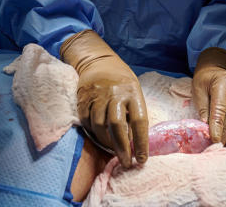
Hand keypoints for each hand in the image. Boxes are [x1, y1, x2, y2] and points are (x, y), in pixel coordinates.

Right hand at [61, 30, 148, 167]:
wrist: (99, 63)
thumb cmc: (122, 83)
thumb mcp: (134, 92)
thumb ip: (134, 113)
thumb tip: (135, 144)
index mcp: (132, 92)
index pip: (139, 121)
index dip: (140, 142)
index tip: (142, 159)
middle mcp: (115, 93)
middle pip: (116, 125)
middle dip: (122, 148)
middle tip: (126, 163)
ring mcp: (97, 96)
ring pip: (100, 126)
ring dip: (107, 143)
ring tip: (113, 150)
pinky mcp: (83, 99)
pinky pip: (87, 122)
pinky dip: (93, 133)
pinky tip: (100, 136)